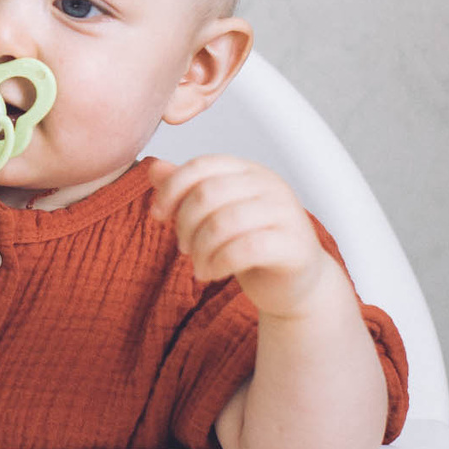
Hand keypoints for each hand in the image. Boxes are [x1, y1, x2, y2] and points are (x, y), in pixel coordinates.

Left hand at [147, 155, 340, 318]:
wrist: (294, 284)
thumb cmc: (252, 245)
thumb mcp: (216, 214)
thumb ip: (188, 190)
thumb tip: (155, 169)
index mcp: (249, 171)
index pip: (202, 165)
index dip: (172, 189)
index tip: (158, 214)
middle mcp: (270, 185)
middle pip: (208, 193)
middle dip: (185, 223)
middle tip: (183, 246)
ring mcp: (286, 213)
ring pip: (223, 222)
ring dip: (200, 248)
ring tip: (198, 264)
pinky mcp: (293, 245)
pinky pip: (244, 249)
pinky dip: (217, 263)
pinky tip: (211, 273)